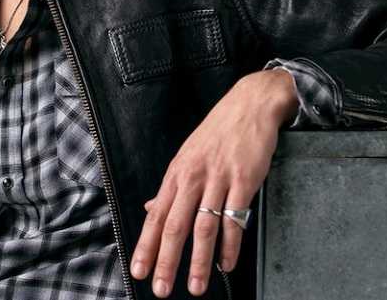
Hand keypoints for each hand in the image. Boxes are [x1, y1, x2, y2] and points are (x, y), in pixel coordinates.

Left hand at [129, 69, 297, 296]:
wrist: (249, 105)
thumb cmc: (217, 133)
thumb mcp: (187, 157)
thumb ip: (172, 188)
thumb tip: (151, 208)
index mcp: (176, 174)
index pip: (155, 216)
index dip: (146, 246)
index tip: (138, 271)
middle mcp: (193, 178)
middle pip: (175, 226)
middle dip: (167, 261)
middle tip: (161, 289)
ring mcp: (218, 179)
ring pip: (204, 227)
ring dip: (199, 261)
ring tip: (197, 286)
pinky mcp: (243, 179)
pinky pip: (235, 218)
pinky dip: (230, 245)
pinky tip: (226, 263)